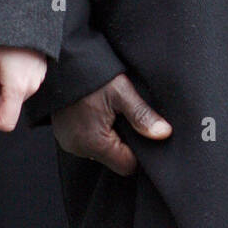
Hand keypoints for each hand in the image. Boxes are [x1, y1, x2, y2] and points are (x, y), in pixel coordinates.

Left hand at [0, 47, 47, 131]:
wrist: (27, 18)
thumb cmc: (6, 39)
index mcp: (18, 88)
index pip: (6, 123)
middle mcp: (31, 88)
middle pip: (9, 109)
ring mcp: (38, 81)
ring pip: (14, 98)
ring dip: (2, 90)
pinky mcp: (40, 74)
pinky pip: (23, 87)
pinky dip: (12, 83)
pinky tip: (8, 65)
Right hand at [52, 73, 171, 175]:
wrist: (62, 62)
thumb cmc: (91, 75)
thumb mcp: (121, 91)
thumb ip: (142, 115)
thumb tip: (164, 134)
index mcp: (94, 143)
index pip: (127, 166)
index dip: (139, 151)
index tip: (141, 130)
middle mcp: (78, 148)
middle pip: (114, 159)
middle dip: (125, 142)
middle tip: (125, 116)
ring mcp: (69, 143)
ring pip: (102, 151)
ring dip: (110, 137)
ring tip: (111, 112)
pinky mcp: (65, 136)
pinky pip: (88, 143)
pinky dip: (97, 132)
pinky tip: (99, 113)